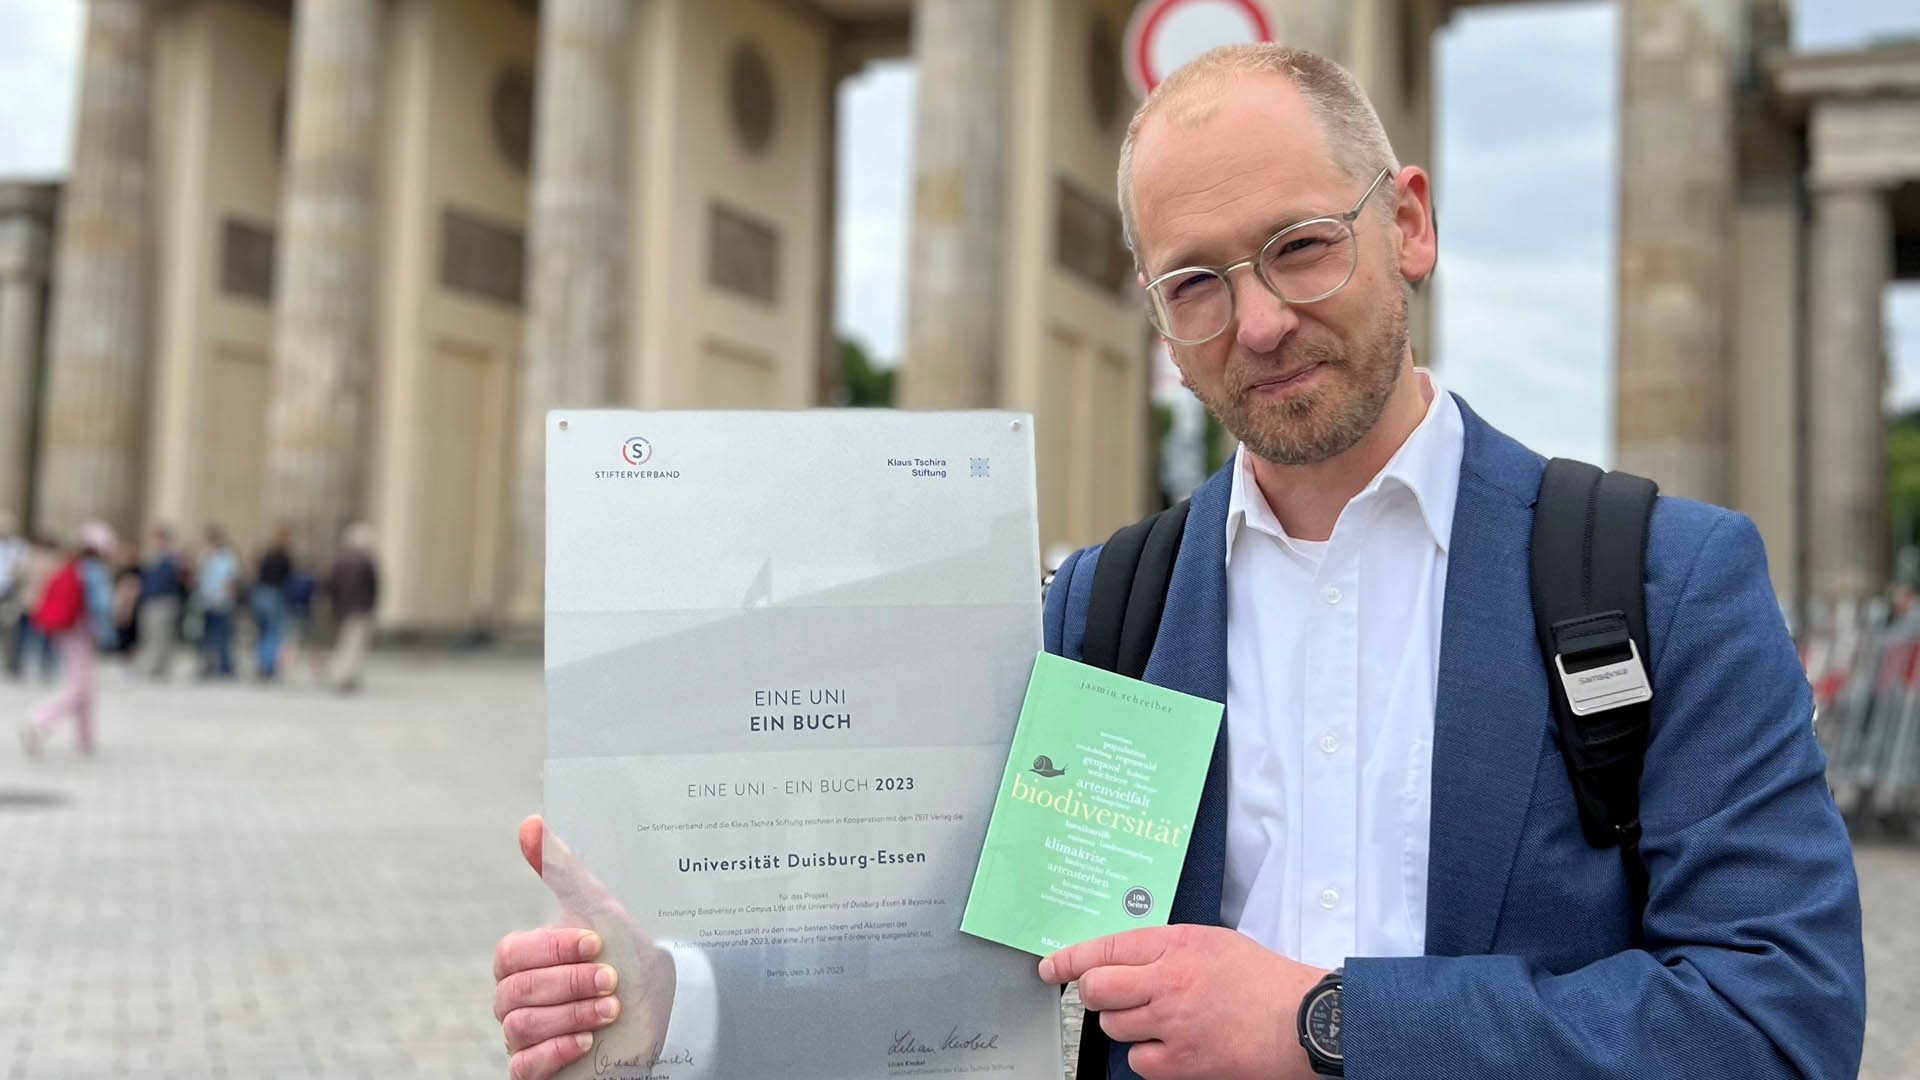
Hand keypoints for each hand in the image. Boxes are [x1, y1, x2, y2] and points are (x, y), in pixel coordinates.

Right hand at [493, 815, 677, 1079]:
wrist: (663, 1006)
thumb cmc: (626, 956)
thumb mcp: (599, 910)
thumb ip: (561, 869)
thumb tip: (530, 822)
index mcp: (521, 960)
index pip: (512, 954)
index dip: (552, 950)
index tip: (596, 943)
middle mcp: (515, 999)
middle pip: (516, 992)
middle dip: (568, 984)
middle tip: (611, 979)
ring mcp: (524, 1036)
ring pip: (520, 1028)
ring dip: (571, 1015)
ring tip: (611, 1008)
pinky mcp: (537, 1069)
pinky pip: (523, 1069)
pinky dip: (554, 1052)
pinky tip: (588, 1041)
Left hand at [1039, 924, 1326, 1079]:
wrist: (1300, 1020)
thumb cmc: (1261, 980)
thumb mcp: (1211, 942)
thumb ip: (1165, 947)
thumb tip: (1121, 958)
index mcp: (1177, 944)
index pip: (1107, 947)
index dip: (1070, 958)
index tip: (1051, 966)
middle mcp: (1170, 982)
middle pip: (1099, 989)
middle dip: (1096, 993)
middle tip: (1112, 996)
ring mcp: (1174, 1024)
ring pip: (1115, 1027)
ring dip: (1128, 1024)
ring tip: (1161, 1019)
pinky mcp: (1182, 1063)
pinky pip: (1139, 1061)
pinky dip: (1149, 1055)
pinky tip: (1173, 1044)